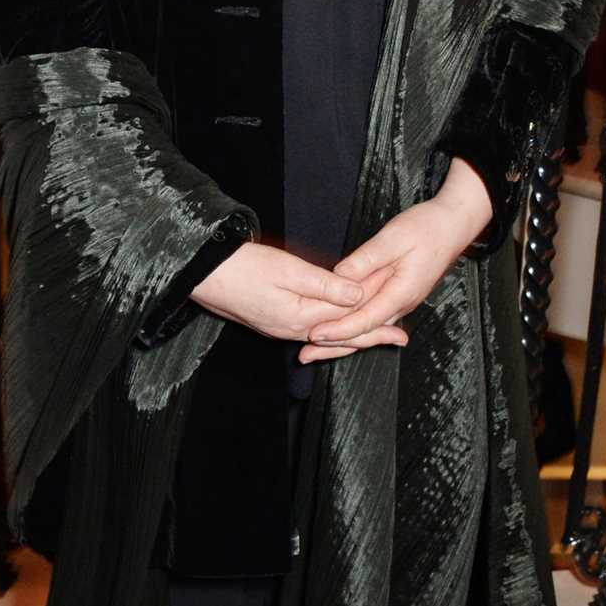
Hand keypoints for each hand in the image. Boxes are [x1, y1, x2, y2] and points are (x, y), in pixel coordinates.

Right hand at [192, 240, 409, 350]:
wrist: (204, 274)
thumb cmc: (243, 267)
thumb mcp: (288, 270)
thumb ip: (325, 285)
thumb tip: (358, 295)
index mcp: (299, 318)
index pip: (347, 317)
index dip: (375, 313)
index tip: (400, 317)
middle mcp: (292, 330)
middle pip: (341, 335)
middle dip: (372, 335)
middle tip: (401, 338)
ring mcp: (282, 328)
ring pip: (328, 335)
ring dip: (355, 334)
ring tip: (380, 335)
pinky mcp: (274, 322)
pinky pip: (313, 330)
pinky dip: (333, 330)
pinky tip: (340, 328)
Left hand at [298, 160, 491, 363]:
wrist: (452, 226)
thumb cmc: (426, 228)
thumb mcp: (393, 238)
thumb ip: (366, 260)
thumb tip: (339, 276)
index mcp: (401, 293)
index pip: (365, 320)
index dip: (338, 330)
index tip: (314, 335)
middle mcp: (401, 304)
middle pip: (363, 332)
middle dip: (334, 346)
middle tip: (305, 356)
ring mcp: (400, 302)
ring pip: (366, 328)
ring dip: (340, 340)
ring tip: (313, 351)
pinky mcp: (396, 295)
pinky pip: (371, 316)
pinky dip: (352, 326)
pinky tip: (335, 331)